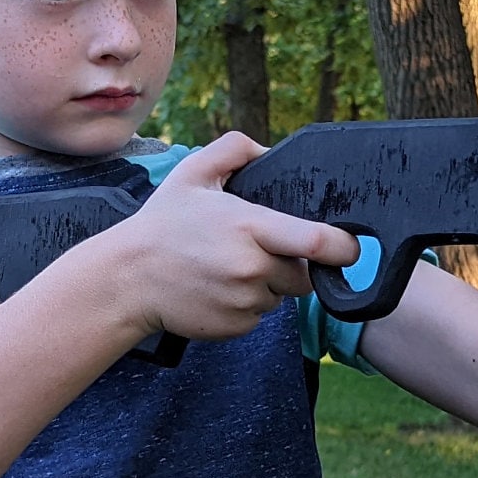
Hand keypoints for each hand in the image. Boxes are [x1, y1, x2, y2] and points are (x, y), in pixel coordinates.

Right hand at [104, 133, 361, 341]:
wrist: (126, 280)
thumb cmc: (160, 225)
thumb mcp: (192, 173)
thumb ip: (235, 150)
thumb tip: (269, 150)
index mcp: (251, 228)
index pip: (319, 243)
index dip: (344, 247)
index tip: (350, 247)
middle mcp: (253, 269)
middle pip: (304, 274)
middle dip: (293, 264)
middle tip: (258, 250)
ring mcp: (245, 302)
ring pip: (281, 296)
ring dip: (267, 284)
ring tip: (227, 268)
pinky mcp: (236, 327)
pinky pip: (259, 316)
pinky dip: (247, 305)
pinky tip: (217, 288)